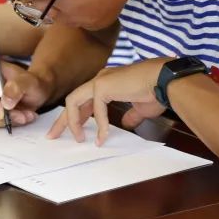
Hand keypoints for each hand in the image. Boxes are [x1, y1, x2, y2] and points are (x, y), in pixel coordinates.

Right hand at [0, 59, 53, 128]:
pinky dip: (8, 123)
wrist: (34, 91)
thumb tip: (5, 101)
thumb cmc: (30, 82)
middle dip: (3, 114)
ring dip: (9, 120)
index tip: (3, 112)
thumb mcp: (29, 81)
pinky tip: (22, 118)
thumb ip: (17, 87)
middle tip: (23, 117)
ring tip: (27, 115)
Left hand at [47, 58, 167, 145]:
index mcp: (107, 83)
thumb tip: (126, 125)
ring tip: (79, 139)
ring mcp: (100, 80)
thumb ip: (130, 116)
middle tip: (53, 136)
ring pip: (74, 101)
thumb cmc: (155, 92)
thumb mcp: (140, 109)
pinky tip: (103, 137)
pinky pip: (96, 109)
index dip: (76, 117)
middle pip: (73, 100)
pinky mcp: (103, 86)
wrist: (164, 80)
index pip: (84, 101)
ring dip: (73, 121)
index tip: (73, 133)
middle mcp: (100, 79)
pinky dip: (100, 124)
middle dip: (63, 120)